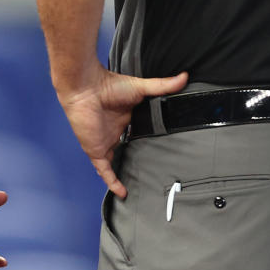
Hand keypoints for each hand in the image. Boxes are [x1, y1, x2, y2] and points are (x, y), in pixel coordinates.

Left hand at [57, 65, 188, 197]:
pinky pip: (105, 170)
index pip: (138, 133)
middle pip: (128, 149)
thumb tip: (184, 77)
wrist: (85, 89)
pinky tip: (123, 192)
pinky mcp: (96, 150)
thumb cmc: (109, 84)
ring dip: (124, 173)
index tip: (162, 151)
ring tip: (139, 186)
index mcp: (125, 118)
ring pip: (116, 162)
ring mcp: (105, 142)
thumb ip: (163, 86)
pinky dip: (113, 181)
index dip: (147, 141)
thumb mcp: (141, 87)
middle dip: (136, 159)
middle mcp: (115, 131)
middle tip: (154, 172)